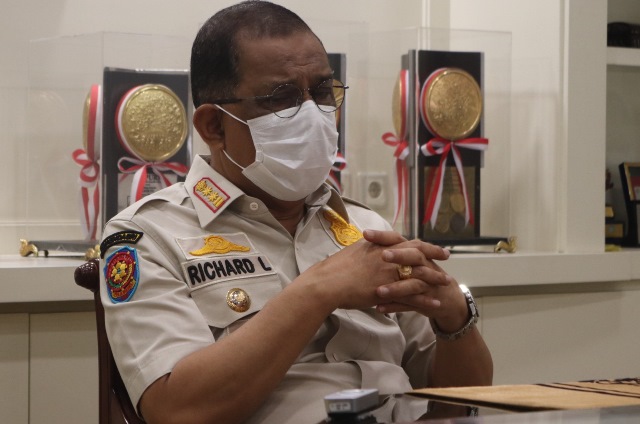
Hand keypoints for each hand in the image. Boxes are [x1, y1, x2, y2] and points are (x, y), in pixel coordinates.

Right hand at [299, 229, 444, 310]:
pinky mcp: (388, 290)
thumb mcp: (354, 251)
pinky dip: (426, 299)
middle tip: (447, 257)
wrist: (327, 283)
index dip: (424, 244)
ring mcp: (389, 273)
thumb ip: (368, 248)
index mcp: (381, 246)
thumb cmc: (335, 268)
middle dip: (435, 255)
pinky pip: (413, 295)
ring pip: (419, 274)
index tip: (435, 247)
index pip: (408, 242)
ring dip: (434, 278)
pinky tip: (435, 303)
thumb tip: (371, 244)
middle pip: (419, 254)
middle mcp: (388, 256)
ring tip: (446, 283)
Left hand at [364, 230, 467, 328]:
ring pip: (412, 284)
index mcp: (415, 252)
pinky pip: (410, 305)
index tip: (366, 233)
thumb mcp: (411, 261)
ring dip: (396, 288)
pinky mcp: (426, 302)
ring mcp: (427, 284)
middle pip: (413, 256)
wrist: (447, 299)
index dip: (384, 236)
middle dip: (399, 255)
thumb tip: (364, 243)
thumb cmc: (423, 275)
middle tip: (383, 255)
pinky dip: (394, 307)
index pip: (400, 239)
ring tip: (379, 291)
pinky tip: (379, 308)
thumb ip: (393, 251)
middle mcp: (424, 265)